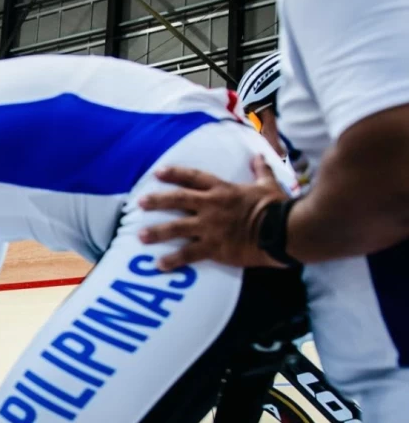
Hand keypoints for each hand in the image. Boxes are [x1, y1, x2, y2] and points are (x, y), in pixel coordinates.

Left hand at [138, 156, 288, 270]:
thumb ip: (260, 171)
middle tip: (139, 202)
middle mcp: (211, 206)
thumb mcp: (268, 184)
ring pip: (177, 228)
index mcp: (223, 190)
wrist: (283, 231)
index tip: (157, 173)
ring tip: (140, 235)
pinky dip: (173, 260)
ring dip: (157, 232)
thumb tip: (259, 157)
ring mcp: (210, 227)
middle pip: (178, 200)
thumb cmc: (278, 207)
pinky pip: (188, 254)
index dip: (174, 174)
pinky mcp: (214, 247)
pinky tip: (159, 265)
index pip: (193, 178)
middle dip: (157, 201)